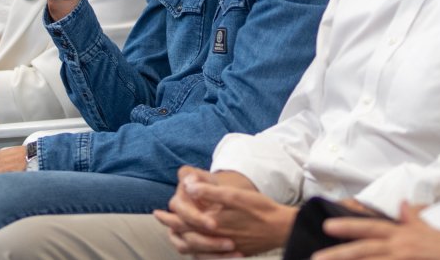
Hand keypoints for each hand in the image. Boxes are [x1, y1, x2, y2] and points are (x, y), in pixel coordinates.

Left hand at [157, 173, 295, 255]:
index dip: (169, 216)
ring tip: (176, 234)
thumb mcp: (235, 195)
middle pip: (185, 236)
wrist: (281, 229)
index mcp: (212, 223)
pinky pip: (208, 256)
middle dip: (171, 228)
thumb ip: (210, 192)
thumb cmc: (260, 209)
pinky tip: (198, 246)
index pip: (182, 221)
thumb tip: (188, 186)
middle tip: (161, 221)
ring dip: (183, 240)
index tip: (157, 212)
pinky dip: (198, 251)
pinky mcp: (232, 253)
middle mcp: (215, 239)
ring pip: (195, 249)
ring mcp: (223, 248)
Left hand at [314, 202, 439, 259]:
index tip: (329, 227)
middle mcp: (401, 248)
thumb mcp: (430, 228)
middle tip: (316, 259)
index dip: (349, 227)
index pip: (371, 228)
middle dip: (339, 255)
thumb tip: (402, 205)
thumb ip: (412, 218)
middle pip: (365, 251)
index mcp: (403, 234)